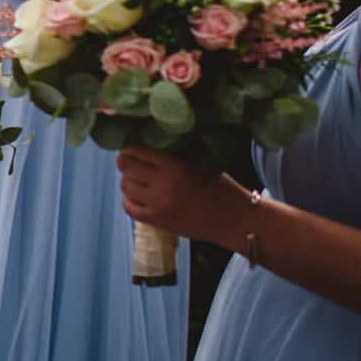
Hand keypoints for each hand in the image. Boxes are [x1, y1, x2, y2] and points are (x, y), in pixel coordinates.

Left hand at [116, 147, 249, 247]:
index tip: (132, 146)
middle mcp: (164, 185)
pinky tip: (137, 195)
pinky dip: (129, 199)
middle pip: (125, 167)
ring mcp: (159, 205)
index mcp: (175, 166)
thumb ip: (173, 153)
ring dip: (128, 180)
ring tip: (138, 179)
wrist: (235, 221)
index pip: (136, 150)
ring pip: (125, 186)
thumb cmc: (220, 187)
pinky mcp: (157, 221)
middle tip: (132, 161)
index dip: (130, 146)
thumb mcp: (199, 162)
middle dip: (126, 162)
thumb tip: (145, 139)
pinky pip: (129, 207)